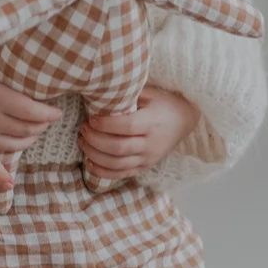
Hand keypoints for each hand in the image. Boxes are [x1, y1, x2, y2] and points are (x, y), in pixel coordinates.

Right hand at [0, 48, 62, 187]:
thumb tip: (11, 27)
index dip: (48, 113)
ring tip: (34, 135)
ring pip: (13, 146)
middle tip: (47, 121)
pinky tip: (10, 183)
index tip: (57, 112)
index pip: (30, 110)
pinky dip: (0, 175)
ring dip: (28, 142)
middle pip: (25, 129)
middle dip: (41, 127)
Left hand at [77, 84, 200, 179]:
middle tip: (83, 129)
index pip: (126, 126)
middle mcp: (151, 144)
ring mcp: (148, 158)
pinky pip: (121, 174)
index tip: (90, 118)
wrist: (185, 119)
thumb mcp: (149, 93)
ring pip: (117, 164)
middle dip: (95, 140)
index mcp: (152, 123)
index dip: (105, 124)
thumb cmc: (163, 102)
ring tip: (82, 141)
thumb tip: (99, 93)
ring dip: (95, 155)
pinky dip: (103, 171)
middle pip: (118, 148)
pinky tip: (89, 162)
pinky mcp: (144, 167)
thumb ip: (127, 95)